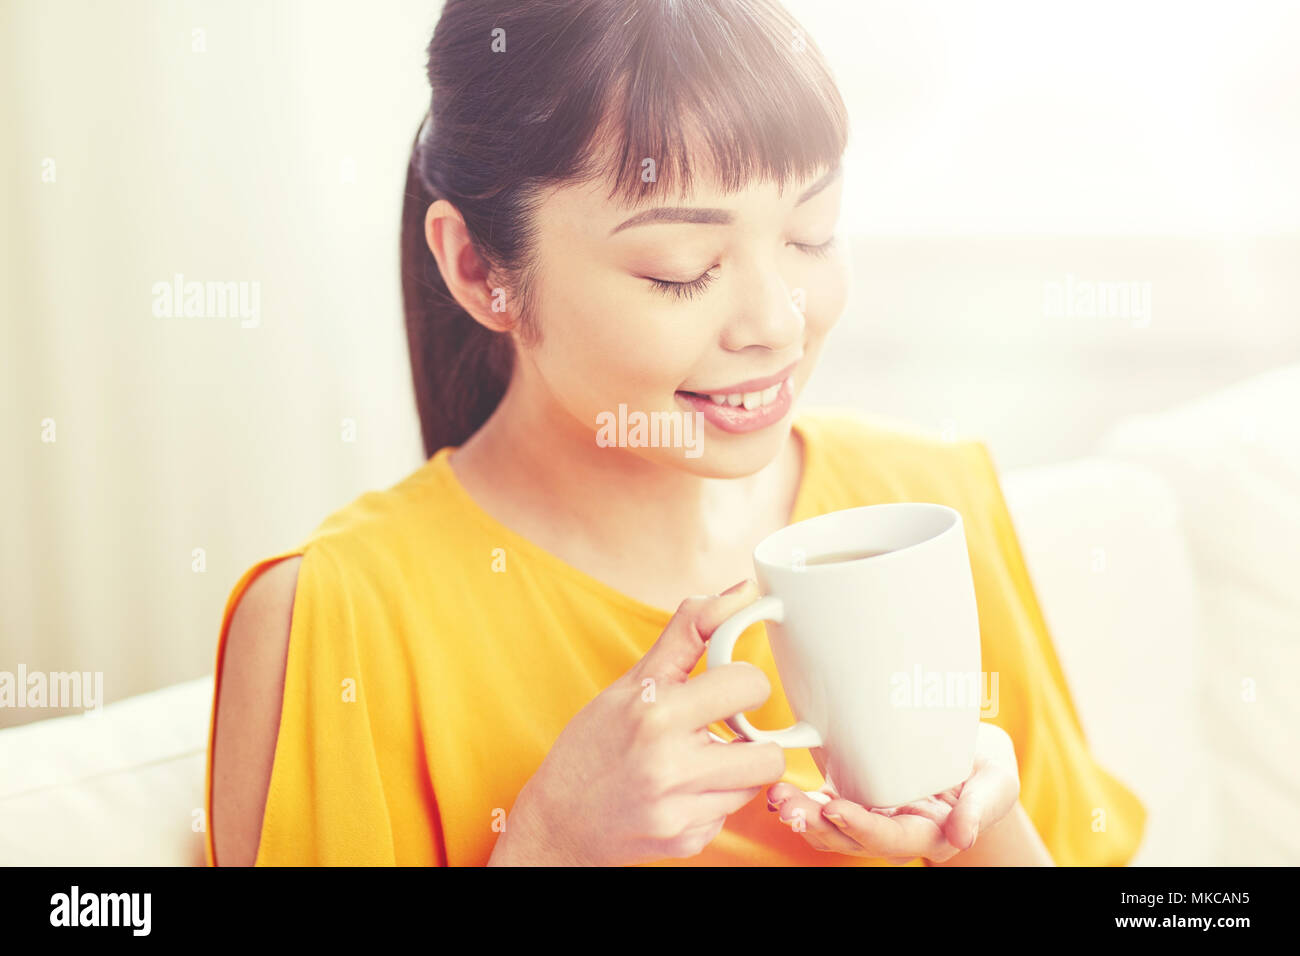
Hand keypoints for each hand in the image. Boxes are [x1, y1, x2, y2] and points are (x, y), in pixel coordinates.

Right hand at [491, 580, 785, 865]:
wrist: (558, 821)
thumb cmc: (594, 743)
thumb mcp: (634, 680)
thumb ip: (691, 631)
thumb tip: (744, 592)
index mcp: (656, 713)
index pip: (749, 686)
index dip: (744, 684)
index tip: (727, 688)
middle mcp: (670, 765)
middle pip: (770, 754)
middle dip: (753, 738)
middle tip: (723, 730)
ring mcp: (679, 811)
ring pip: (754, 785)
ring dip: (735, 771)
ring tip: (696, 761)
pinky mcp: (687, 842)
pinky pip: (729, 814)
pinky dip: (713, 801)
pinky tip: (680, 793)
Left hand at [766, 720, 1019, 862]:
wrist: (975, 765)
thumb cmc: (987, 773)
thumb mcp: (997, 783)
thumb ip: (982, 808)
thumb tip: (963, 835)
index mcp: (931, 833)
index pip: (891, 837)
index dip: (861, 826)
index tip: (834, 806)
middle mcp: (897, 831)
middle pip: (852, 839)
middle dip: (817, 824)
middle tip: (787, 805)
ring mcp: (875, 817)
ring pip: (832, 828)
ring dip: (802, 814)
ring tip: (778, 797)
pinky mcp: (860, 798)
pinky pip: (827, 808)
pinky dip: (804, 802)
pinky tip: (781, 791)